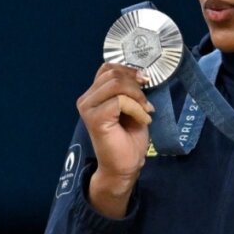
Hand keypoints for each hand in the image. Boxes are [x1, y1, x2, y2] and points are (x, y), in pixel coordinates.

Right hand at [76, 63, 155, 215]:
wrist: (123, 166)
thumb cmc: (129, 137)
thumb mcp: (132, 106)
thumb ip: (129, 89)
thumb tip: (140, 73)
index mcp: (94, 93)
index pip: (108, 67)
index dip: (129, 70)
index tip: (145, 82)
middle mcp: (87, 98)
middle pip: (113, 74)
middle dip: (136, 85)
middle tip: (146, 102)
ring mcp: (88, 108)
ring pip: (116, 84)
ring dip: (137, 97)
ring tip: (145, 111)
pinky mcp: (94, 118)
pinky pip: (120, 101)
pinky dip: (136, 108)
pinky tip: (142, 120)